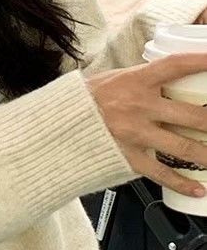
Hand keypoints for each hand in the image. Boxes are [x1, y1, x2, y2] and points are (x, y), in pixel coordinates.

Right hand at [87, 53, 206, 199]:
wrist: (57, 123)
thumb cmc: (86, 98)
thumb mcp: (114, 78)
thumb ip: (142, 79)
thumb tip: (170, 75)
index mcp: (136, 80)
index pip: (175, 66)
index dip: (199, 61)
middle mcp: (139, 106)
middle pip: (191, 115)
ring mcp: (135, 133)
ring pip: (183, 147)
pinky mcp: (129, 156)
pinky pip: (161, 172)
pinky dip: (182, 182)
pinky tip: (198, 188)